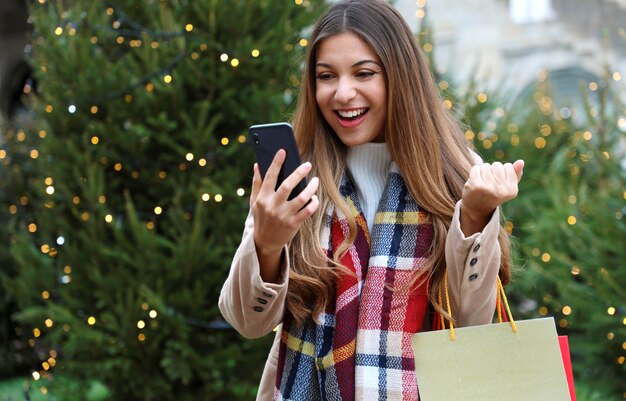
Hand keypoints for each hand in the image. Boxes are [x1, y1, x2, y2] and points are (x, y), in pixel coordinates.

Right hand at [250, 149, 319, 280]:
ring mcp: (284, 216)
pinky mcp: (293, 224)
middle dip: (298, 173)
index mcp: (262, 198)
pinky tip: (315, 198)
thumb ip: (256, 183)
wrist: (265, 242)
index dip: (276, 163)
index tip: (283, 151)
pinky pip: (307, 211)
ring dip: (310, 188)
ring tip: (315, 181)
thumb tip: (257, 164)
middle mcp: (273, 206)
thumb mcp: (254, 202)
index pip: (269, 177)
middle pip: (287, 186)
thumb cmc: (261, 218)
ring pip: (301, 198)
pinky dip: (313, 203)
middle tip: (307, 164)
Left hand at [460, 160, 523, 234]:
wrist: (477, 208)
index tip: (498, 182)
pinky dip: (475, 172)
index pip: (508, 166)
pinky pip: (476, 168)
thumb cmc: (495, 194)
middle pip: (497, 165)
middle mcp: (500, 190)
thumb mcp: (508, 186)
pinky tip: (475, 181)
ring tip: (482, 182)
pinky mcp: (475, 185)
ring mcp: (487, 188)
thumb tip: (521, 161)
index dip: (502, 171)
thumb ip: (516, 174)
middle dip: (492, 170)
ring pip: (486, 166)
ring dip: (483, 171)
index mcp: (512, 189)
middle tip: (489, 183)